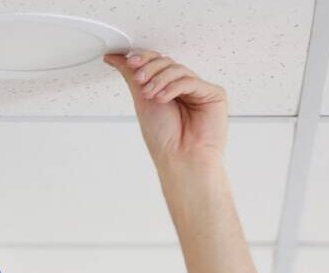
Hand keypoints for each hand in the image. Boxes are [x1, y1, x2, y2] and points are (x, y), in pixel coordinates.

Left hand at [104, 51, 228, 167]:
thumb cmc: (164, 138)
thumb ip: (131, 75)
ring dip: (159, 80)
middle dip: (150, 70)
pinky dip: (173, 87)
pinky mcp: (214, 94)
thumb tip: (114, 57)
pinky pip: (191, 81)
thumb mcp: (141, 100)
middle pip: (167, 63)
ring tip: (150, 95)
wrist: (179, 159)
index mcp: (167, 89)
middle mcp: (184, 88)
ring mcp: (199, 90)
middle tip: (140, 82)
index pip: (158, 63)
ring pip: (178, 69)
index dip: (144, 59)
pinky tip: (163, 98)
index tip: (130, 62)